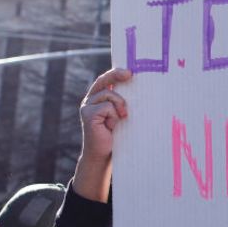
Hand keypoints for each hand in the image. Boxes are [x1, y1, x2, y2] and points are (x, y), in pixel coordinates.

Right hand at [74, 67, 131, 202]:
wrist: (104, 155)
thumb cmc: (116, 136)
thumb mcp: (121, 115)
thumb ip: (123, 103)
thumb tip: (140, 88)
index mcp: (98, 98)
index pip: (105, 80)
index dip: (115, 73)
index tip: (130, 71)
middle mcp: (90, 100)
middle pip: (103, 80)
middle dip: (116, 74)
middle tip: (130, 74)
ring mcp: (87, 106)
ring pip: (109, 94)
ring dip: (120, 105)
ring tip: (121, 118)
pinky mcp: (87, 115)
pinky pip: (107, 107)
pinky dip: (114, 115)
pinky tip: (112, 126)